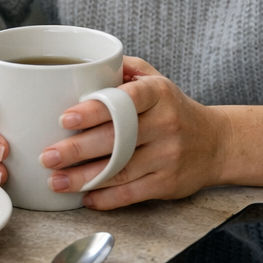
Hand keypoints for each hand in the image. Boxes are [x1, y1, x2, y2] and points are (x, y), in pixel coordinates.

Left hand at [38, 56, 228, 209]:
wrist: (215, 143)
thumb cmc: (173, 108)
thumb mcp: (155, 79)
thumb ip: (122, 69)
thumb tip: (84, 64)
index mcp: (158, 93)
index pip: (125, 101)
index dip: (95, 110)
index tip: (66, 118)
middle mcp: (165, 123)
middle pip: (116, 139)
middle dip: (77, 150)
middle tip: (47, 156)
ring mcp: (168, 155)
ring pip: (120, 170)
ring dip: (83, 178)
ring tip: (55, 181)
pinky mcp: (168, 183)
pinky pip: (132, 193)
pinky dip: (106, 198)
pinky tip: (85, 197)